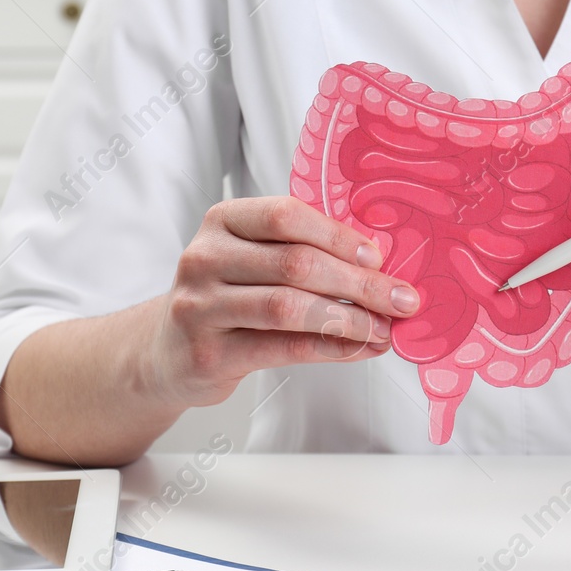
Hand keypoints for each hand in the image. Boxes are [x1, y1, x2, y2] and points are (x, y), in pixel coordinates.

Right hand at [146, 197, 420, 408]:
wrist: (167, 351)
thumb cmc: (226, 296)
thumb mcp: (250, 258)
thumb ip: (301, 249)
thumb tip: (380, 264)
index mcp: (222, 221)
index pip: (286, 216)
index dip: (339, 236)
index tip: (380, 257)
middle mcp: (205, 258)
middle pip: (296, 263)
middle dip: (360, 282)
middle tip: (403, 300)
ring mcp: (201, 306)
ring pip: (290, 307)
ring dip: (350, 319)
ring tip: (384, 329)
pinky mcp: (208, 354)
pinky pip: (283, 348)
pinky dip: (331, 348)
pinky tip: (360, 348)